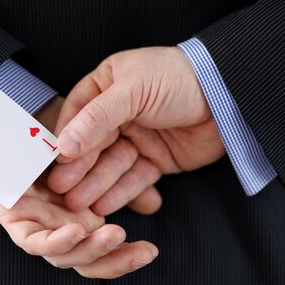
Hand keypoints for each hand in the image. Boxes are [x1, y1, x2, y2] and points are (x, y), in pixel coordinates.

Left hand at [0, 96, 158, 277]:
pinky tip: (75, 232)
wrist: (8, 131)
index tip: (151, 252)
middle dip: (118, 260)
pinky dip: (55, 241)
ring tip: (115, 235)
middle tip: (145, 252)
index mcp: (80, 222)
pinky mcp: (14, 223)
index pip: (104, 253)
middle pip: (88, 261)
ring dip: (91, 249)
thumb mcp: (95, 158)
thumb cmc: (49, 145)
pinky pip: (35, 241)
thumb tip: (153, 203)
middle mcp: (60, 230)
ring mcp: (37, 230)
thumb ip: (123, 180)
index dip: (127, 258)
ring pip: (64, 255)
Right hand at [48, 47, 224, 214]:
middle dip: (79, 169)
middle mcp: (118, 114)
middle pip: (93, 146)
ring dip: (97, 186)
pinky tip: (108, 207)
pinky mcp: (156, 160)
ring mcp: (138, 138)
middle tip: (62, 191)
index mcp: (107, 87)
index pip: (78, 117)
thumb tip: (62, 145)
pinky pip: (135, 179)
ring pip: (112, 166)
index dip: (65, 142)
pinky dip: (124, 193)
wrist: (230, 96)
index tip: (53, 163)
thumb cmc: (180, 78)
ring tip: (81, 204)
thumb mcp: (133, 90)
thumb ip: (96, 118)